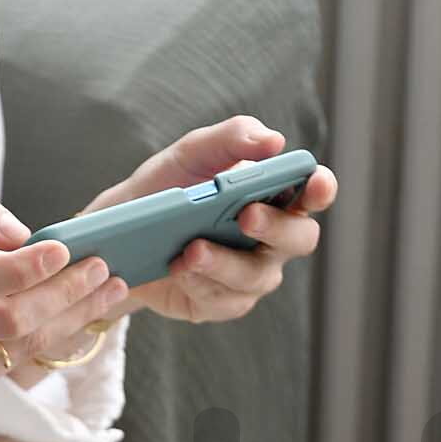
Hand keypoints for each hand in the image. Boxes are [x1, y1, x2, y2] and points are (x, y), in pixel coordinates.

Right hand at [0, 185, 123, 397]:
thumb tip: (22, 234)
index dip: (27, 269)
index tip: (66, 249)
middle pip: (13, 322)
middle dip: (65, 295)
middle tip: (102, 267)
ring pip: (24, 348)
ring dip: (74, 318)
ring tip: (109, 289)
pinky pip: (20, 364)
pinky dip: (57, 338)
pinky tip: (82, 314)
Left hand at [75, 115, 338, 326]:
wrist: (120, 233)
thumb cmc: (167, 187)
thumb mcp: (192, 154)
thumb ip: (232, 139)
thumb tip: (273, 141)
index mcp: (275, 196)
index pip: (313, 193)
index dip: (321, 189)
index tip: (315, 182)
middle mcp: (272, 239)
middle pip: (299, 239)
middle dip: (276, 227)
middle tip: (246, 215)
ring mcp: (251, 275)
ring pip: (257, 276)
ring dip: (225, 262)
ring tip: (191, 248)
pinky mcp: (222, 303)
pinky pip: (223, 300)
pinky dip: (200, 283)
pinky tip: (179, 269)